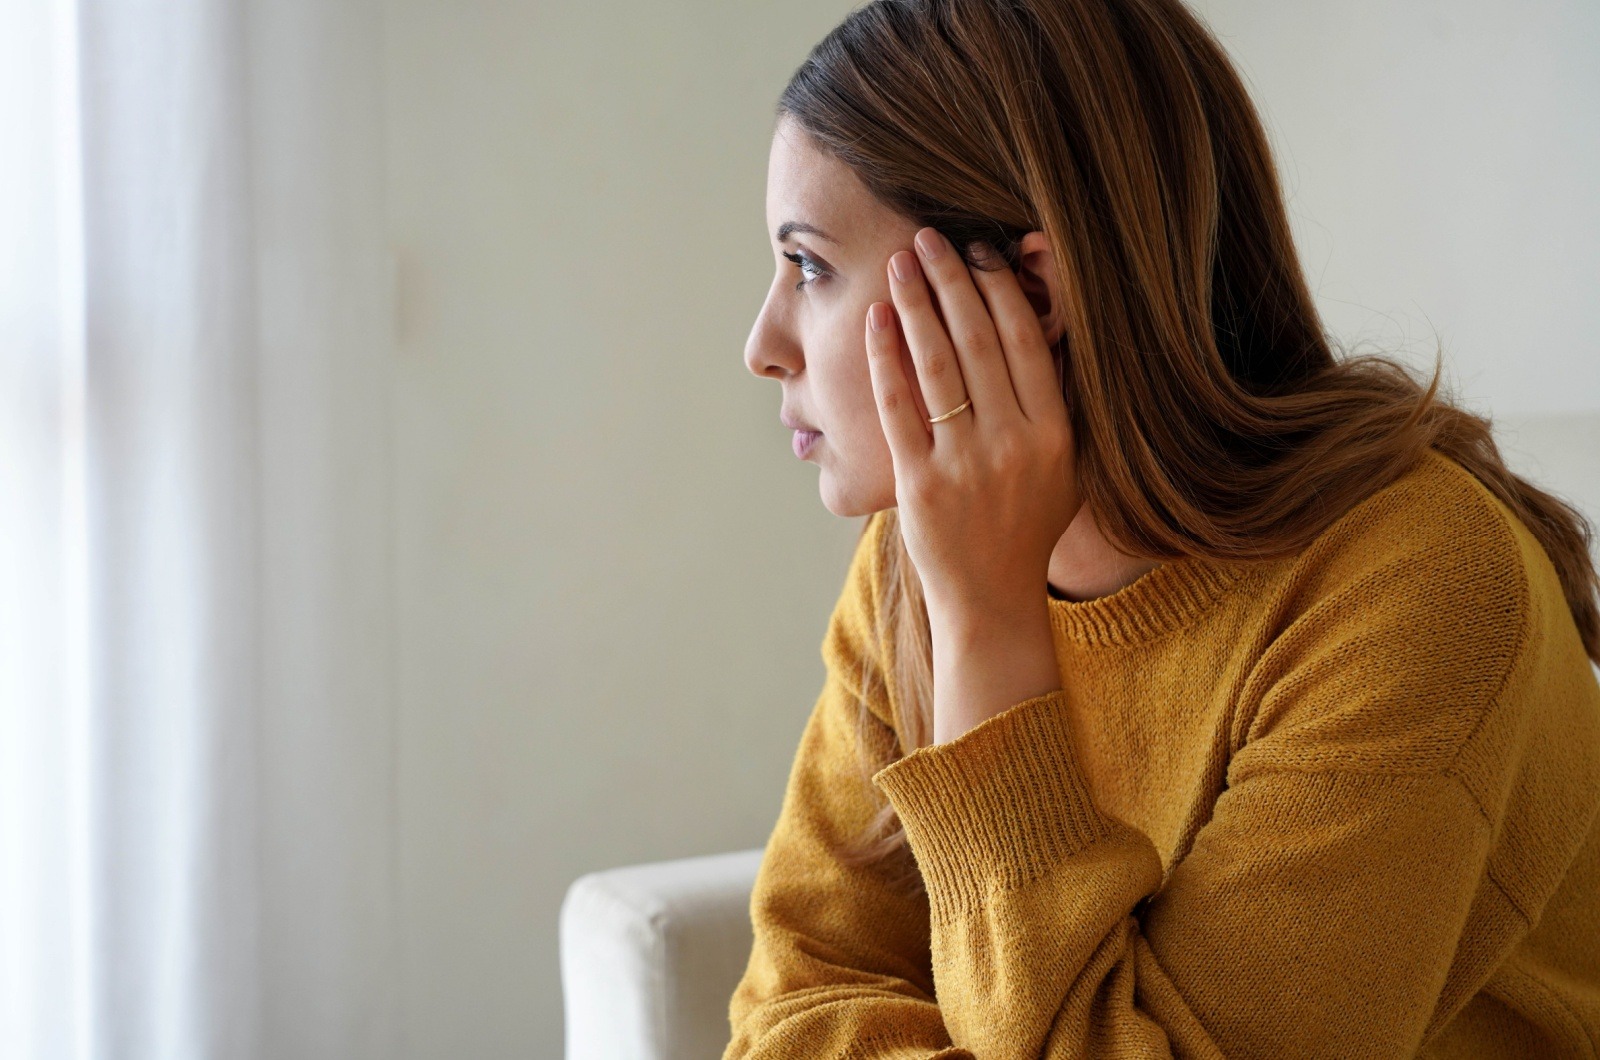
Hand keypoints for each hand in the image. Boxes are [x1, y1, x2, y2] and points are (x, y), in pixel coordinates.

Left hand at [865, 227, 1083, 626]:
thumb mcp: (1065, 463)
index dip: (1000, 288)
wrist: (992, 596)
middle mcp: (1014, 445)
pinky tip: (876, 320)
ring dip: (915, 305)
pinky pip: (899, 409)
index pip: (1026, 340)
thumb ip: (1056, 399)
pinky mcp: (920, 485)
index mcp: (1055, 433)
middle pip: (979, 341)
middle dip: (951, 280)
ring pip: (937, 366)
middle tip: (928, 235)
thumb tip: (1040, 320)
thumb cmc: (1027, 522)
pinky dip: (885, 360)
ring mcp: (964, 465)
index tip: (978, 250)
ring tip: (899, 262)